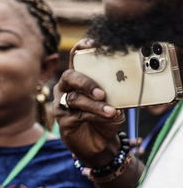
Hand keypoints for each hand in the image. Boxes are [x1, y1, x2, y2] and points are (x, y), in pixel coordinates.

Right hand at [54, 40, 124, 166]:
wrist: (101, 143)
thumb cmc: (106, 118)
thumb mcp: (115, 101)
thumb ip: (115, 91)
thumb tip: (124, 82)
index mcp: (78, 80)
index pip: (75, 60)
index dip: (80, 50)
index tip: (90, 44)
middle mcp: (66, 89)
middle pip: (69, 77)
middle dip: (86, 82)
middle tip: (101, 92)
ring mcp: (62, 105)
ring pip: (74, 99)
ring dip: (94, 104)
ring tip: (111, 110)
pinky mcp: (63, 121)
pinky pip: (77, 115)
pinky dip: (94, 115)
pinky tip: (107, 117)